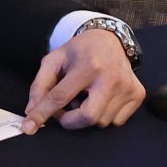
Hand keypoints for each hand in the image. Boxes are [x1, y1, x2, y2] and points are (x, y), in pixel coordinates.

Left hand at [24, 27, 144, 131]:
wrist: (110, 39)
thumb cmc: (79, 51)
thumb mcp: (54, 60)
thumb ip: (40, 85)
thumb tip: (32, 112)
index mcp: (88, 65)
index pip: (61, 96)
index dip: (42, 113)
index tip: (29, 127)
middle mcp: (111, 77)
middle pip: (88, 117)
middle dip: (70, 121)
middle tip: (63, 110)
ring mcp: (127, 87)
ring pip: (101, 122)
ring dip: (86, 115)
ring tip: (84, 97)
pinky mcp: (138, 94)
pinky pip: (116, 121)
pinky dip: (103, 115)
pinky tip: (100, 99)